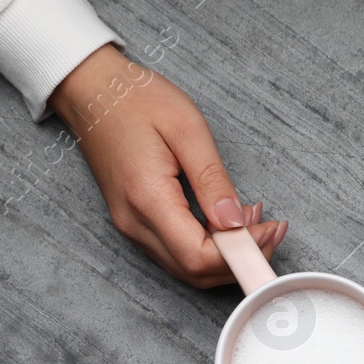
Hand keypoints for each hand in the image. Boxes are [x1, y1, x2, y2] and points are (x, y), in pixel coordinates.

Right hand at [50, 45, 285, 286]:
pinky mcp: (136, 223)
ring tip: (254, 219)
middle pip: (195, 272)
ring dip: (227, 255)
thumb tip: (236, 223)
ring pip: (188, 268)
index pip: (199, 256)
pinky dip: (209, 247)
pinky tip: (228, 221)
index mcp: (147, 198)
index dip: (241, 253)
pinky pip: (177, 252)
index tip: (269, 229)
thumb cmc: (136, 100)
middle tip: (271, 228)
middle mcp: (135, 223)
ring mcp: (132, 227)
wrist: (92, 92)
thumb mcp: (187, 129)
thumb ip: (213, 180)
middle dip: (241, 259)